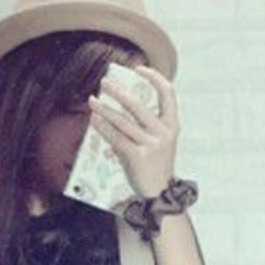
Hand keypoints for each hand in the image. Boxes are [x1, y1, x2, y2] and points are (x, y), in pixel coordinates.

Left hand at [88, 64, 179, 200]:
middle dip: (118, 91)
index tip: (138, 69)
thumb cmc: (155, 167)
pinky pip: (116, 137)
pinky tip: (94, 121)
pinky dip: (103, 127)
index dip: (153, 77)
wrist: (158, 195)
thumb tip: (116, 112)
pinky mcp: (137, 156)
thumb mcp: (157, 143)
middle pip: (138, 104)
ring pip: (123, 121)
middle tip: (104, 83)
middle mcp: (163, 132)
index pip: (167, 92)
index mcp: (172, 125)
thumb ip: (141, 127)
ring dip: (104, 110)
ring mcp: (151, 144)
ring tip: (92, 101)